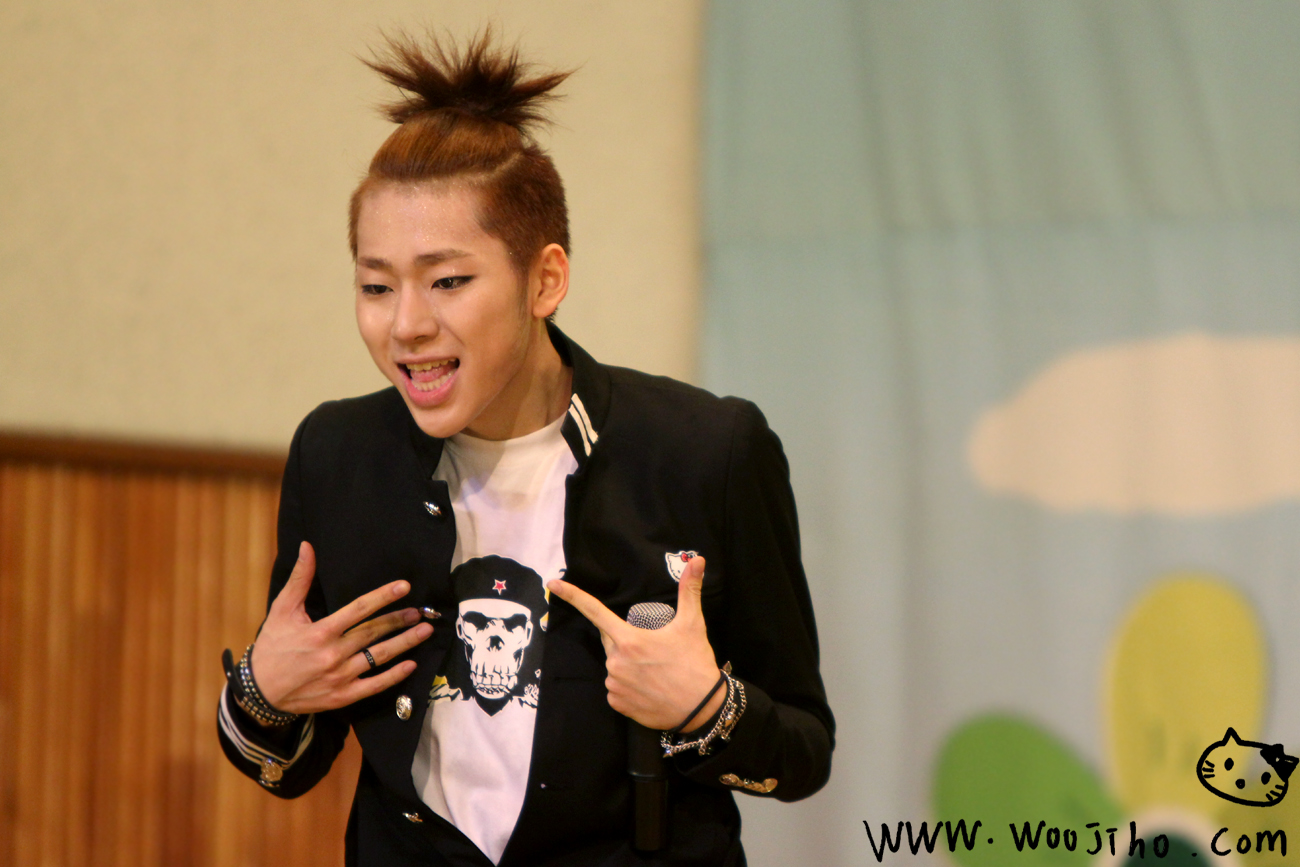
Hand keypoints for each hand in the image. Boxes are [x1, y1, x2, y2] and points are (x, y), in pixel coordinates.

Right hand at [248, 542, 433, 717]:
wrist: (260, 692)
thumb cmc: (272, 647)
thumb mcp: (282, 610)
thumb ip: (299, 579)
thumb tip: (307, 547)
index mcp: (320, 632)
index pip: (358, 609)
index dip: (383, 596)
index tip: (404, 587)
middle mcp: (333, 654)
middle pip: (374, 633)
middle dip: (399, 620)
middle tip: (420, 611)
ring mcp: (340, 677)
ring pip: (379, 657)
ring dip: (405, 644)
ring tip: (425, 631)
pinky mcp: (343, 696)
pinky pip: (374, 686)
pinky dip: (394, 676)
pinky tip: (411, 665)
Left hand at [547, 556, 723, 730]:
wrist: (703, 708)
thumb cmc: (695, 663)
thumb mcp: (693, 624)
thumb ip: (690, 590)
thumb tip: (699, 559)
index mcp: (629, 640)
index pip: (595, 611)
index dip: (573, 595)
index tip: (552, 584)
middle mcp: (616, 662)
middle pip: (611, 642)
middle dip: (627, 641)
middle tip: (654, 649)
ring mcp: (615, 685)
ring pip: (615, 667)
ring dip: (628, 666)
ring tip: (655, 672)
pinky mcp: (618, 705)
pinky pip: (616, 689)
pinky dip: (628, 687)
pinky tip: (648, 689)